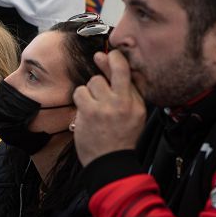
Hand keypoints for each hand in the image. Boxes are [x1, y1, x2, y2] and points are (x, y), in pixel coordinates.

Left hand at [72, 50, 146, 167]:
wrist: (110, 161)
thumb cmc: (121, 138)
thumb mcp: (135, 115)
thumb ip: (128, 91)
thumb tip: (111, 65)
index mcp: (136, 102)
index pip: (126, 71)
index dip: (115, 58)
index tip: (109, 55)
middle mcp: (122, 102)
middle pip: (107, 73)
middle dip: (101, 79)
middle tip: (100, 91)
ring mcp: (105, 106)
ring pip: (92, 82)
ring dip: (90, 92)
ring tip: (94, 106)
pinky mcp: (89, 112)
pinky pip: (80, 92)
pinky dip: (81, 100)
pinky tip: (86, 111)